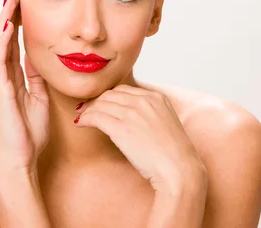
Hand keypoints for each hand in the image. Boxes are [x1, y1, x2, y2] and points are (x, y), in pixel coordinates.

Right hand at [0, 0, 49, 176]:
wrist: (21, 160)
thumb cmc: (30, 133)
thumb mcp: (39, 95)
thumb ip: (36, 75)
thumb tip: (39, 55)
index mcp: (12, 74)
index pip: (13, 37)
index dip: (17, 15)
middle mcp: (1, 74)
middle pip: (3, 33)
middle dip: (8, 7)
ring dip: (5, 17)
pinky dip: (3, 41)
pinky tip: (9, 25)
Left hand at [74, 84, 206, 192]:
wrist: (180, 170)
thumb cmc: (173, 154)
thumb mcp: (166, 123)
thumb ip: (150, 114)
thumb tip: (131, 118)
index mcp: (156, 97)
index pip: (123, 90)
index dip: (108, 98)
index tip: (100, 104)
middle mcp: (144, 101)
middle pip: (110, 95)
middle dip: (96, 102)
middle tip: (86, 110)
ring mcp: (133, 113)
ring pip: (101, 104)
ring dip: (88, 110)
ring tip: (82, 117)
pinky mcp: (122, 128)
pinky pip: (96, 117)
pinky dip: (86, 119)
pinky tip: (81, 123)